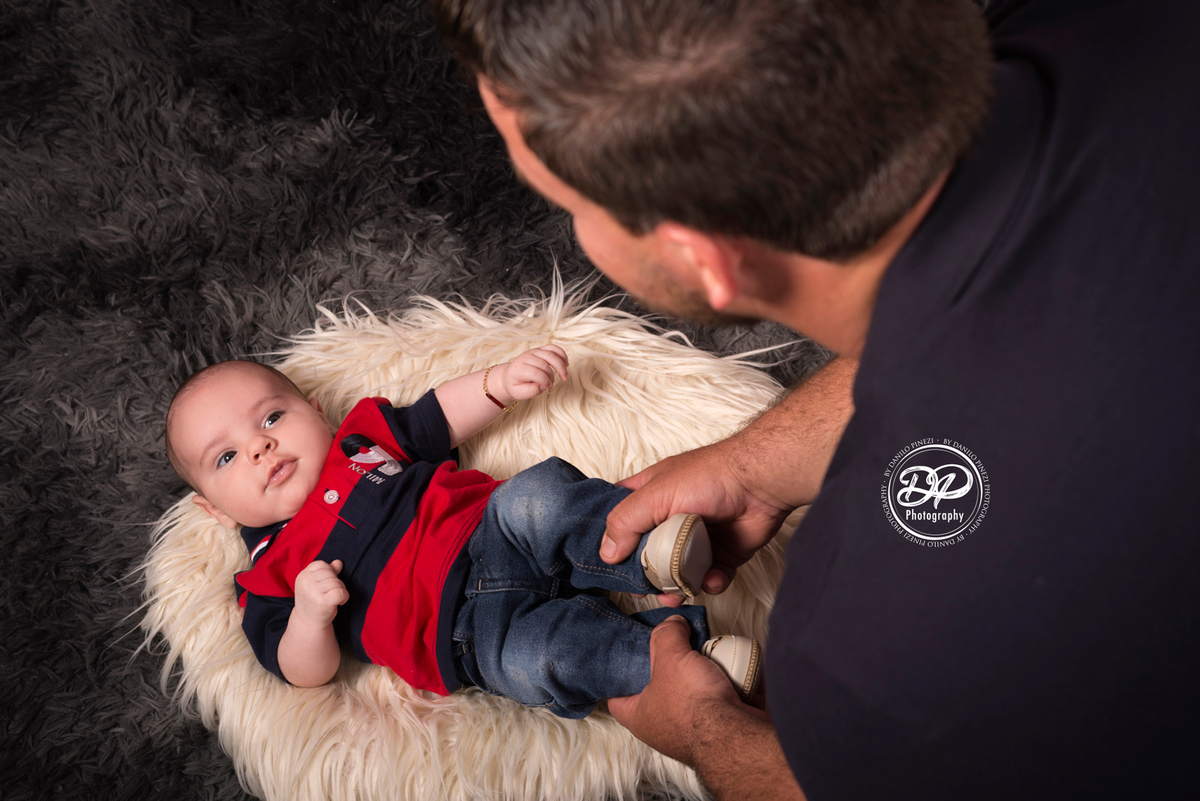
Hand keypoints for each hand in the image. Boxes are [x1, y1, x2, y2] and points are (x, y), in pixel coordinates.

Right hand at [294, 559, 348, 626]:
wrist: (308, 624)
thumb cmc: (314, 601)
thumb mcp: (316, 584)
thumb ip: (327, 571)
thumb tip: (339, 562)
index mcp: (302, 576)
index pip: (322, 565)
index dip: (329, 574)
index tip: (325, 586)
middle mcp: (305, 583)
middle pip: (331, 573)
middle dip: (335, 582)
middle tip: (330, 594)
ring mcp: (312, 592)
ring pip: (337, 583)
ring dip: (340, 590)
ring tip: (333, 599)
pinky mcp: (322, 602)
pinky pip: (340, 592)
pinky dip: (344, 597)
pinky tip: (340, 602)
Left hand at [496, 345, 568, 402]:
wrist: (509, 375)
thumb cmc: (515, 385)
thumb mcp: (518, 393)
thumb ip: (530, 391)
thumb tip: (543, 387)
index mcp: (518, 368)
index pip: (535, 373)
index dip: (545, 381)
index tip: (547, 388)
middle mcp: (525, 357)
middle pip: (544, 364)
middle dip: (552, 376)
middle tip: (553, 385)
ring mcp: (533, 351)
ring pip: (551, 354)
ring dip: (561, 365)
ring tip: (565, 376)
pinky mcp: (539, 349)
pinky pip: (553, 348)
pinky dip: (562, 355)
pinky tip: (566, 363)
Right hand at [602, 438, 793, 595]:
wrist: (761, 484)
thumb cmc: (710, 477)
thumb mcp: (656, 495)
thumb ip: (626, 522)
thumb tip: (606, 554)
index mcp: (649, 495)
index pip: (620, 516)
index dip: (610, 536)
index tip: (601, 561)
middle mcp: (670, 517)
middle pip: (646, 552)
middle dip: (643, 574)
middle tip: (641, 588)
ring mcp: (696, 537)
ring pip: (676, 571)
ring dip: (675, 586)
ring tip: (675, 593)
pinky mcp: (722, 554)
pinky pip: (709, 578)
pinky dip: (709, 583)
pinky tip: (710, 578)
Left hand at [610, 618, 804, 800]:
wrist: (735, 733)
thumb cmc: (694, 706)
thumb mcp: (670, 656)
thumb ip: (666, 634)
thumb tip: (673, 623)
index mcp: (640, 717)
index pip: (618, 699)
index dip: (620, 680)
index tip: (628, 662)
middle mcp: (664, 727)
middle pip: (662, 689)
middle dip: (672, 667)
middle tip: (676, 647)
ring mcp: (695, 729)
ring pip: (695, 692)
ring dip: (703, 673)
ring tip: (706, 651)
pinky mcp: (722, 727)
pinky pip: (723, 698)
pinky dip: (728, 682)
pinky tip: (730, 664)